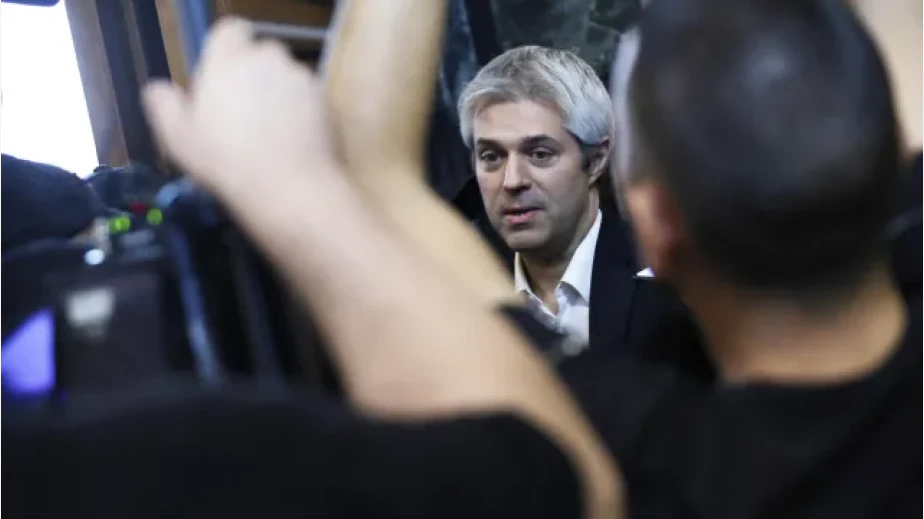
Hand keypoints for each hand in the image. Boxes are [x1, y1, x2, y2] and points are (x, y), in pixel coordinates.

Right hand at [142, 18, 334, 196]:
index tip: (222, 77)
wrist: (288, 186)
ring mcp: (301, 78)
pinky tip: (293, 142)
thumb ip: (164, 105)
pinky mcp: (326, 101)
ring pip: (287, 76)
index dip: (228, 50)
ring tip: (270, 133)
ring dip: (280, 94)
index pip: (231, 29)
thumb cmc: (225, 160)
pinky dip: (302, 112)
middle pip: (262, 53)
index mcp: (229, 59)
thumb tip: (158, 89)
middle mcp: (268, 58)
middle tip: (242, 112)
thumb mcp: (178, 138)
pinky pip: (309, 99)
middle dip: (254, 74)